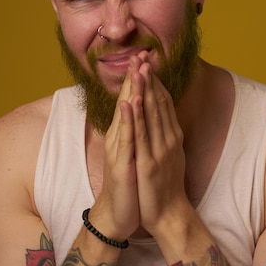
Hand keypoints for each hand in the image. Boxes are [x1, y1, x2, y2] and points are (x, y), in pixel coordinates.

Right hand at [90, 57, 145, 240]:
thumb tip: (142, 113)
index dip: (138, 79)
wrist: (118, 213)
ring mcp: (119, 149)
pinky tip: (128, 102)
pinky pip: (126, 138)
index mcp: (125, 134)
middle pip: (127, 102)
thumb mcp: (134, 153)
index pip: (132, 100)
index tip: (146, 57)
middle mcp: (120, 137)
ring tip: (135, 68)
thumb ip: (136, 132)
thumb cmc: (129, 183)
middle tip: (140, 52)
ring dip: (131, 90)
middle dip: (135, 77)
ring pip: (126, 115)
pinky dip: (128, 119)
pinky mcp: (121, 163)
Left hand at [130, 55, 188, 235]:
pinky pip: (140, 137)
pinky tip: (130, 101)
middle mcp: (168, 139)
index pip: (164, 102)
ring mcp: (159, 150)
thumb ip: (165, 135)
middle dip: (150, 78)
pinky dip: (135, 117)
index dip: (156, 80)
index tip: (149, 61)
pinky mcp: (148, 163)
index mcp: (171, 136)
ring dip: (145, 90)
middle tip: (143, 54)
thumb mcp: (168, 155)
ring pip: (151, 115)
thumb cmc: (166, 185)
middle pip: (158, 103)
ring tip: (138, 68)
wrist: (170, 214)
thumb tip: (163, 117)